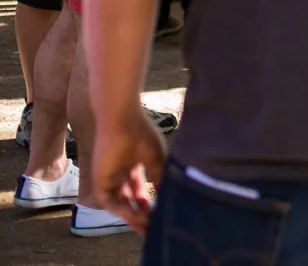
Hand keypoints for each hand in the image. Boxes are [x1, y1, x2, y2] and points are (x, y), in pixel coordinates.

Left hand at [91, 108, 165, 235]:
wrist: (122, 121)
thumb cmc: (141, 134)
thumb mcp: (157, 159)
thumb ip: (160, 179)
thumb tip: (167, 196)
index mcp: (135, 165)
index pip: (140, 190)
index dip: (150, 203)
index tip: (161, 214)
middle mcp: (122, 172)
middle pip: (130, 200)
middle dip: (141, 214)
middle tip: (152, 227)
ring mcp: (110, 176)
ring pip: (120, 203)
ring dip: (132, 216)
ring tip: (146, 226)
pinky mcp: (100, 179)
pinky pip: (110, 201)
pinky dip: (122, 210)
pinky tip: (135, 214)